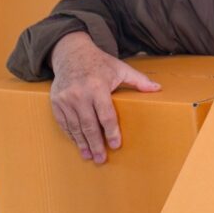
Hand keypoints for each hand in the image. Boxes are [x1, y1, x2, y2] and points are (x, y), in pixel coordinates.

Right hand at [49, 32, 159, 163]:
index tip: (116, 145)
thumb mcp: (120, 68)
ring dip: (82, 143)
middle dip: (96, 143)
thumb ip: (138, 80)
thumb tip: (158, 88)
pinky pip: (64, 122)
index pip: (106, 114)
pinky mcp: (55, 102)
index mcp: (97, 86)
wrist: (71, 53)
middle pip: (89, 125)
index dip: (111, 131)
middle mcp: (79, 94)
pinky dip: (71, 135)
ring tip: (90, 156)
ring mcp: (65, 99)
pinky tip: (78, 144)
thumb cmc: (99, 63)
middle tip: (102, 159)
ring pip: (75, 126)